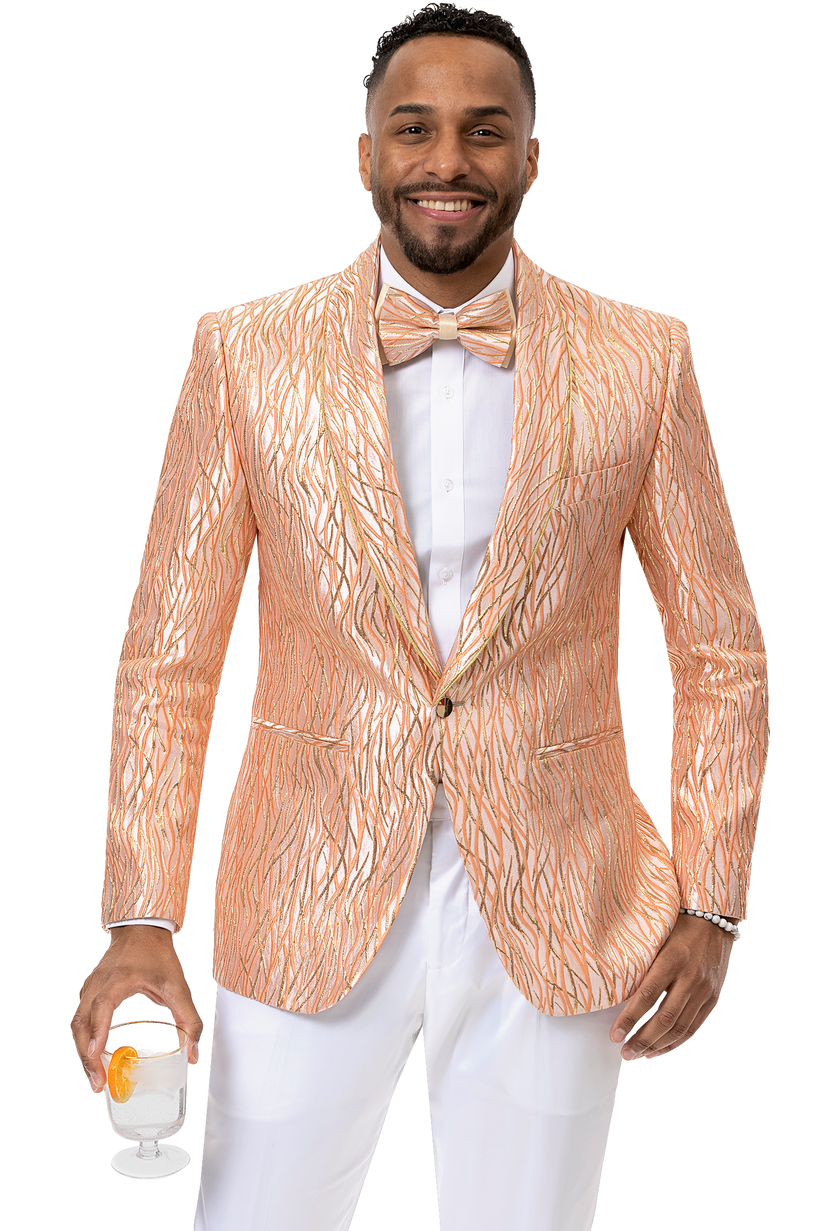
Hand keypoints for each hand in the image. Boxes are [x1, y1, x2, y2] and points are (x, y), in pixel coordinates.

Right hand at [69, 925, 204, 1094]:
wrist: (142, 928)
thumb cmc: (156, 953)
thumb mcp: (177, 986)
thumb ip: (188, 1020)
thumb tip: (192, 1053)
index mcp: (119, 979)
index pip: (102, 1007)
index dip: (98, 1031)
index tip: (97, 1054)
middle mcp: (98, 984)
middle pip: (82, 1023)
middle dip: (87, 1056)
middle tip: (98, 1083)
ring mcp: (89, 987)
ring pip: (76, 1024)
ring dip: (83, 1052)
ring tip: (95, 1076)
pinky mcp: (88, 992)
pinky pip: (79, 1019)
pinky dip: (84, 1040)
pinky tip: (94, 1055)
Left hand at [610, 913, 734, 1061]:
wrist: (715, 921)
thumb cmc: (678, 925)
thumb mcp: (657, 938)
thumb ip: (643, 963)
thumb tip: (619, 991)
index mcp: (672, 960)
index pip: (647, 996)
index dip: (629, 1019)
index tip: (615, 1034)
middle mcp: (690, 978)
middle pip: (664, 1018)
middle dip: (642, 1040)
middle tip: (625, 1053)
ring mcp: (704, 990)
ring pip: (680, 1028)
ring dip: (658, 1046)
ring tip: (640, 1056)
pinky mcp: (713, 998)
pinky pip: (695, 1026)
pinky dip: (677, 1042)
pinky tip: (662, 1049)